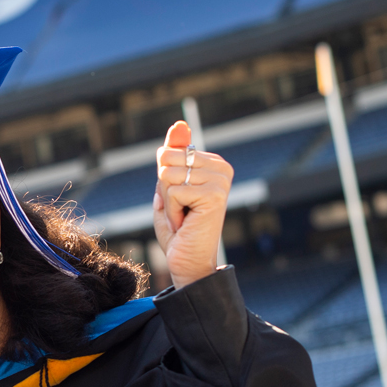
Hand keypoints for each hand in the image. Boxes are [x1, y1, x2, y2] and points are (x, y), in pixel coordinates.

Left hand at [153, 121, 232, 288]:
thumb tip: (179, 124)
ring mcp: (220, 181)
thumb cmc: (178, 228)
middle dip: (164, 189)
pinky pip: (173, 192)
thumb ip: (174, 153)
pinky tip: (185, 223)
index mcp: (213, 163)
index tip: (181, 200)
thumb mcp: (169, 185)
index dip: (164, 180)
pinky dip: (172, 212)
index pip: (170, 152)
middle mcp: (222, 168)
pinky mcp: (214, 195)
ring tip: (183, 217)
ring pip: (168, 175)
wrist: (188, 262)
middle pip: (167, 160)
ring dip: (168, 202)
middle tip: (180, 210)